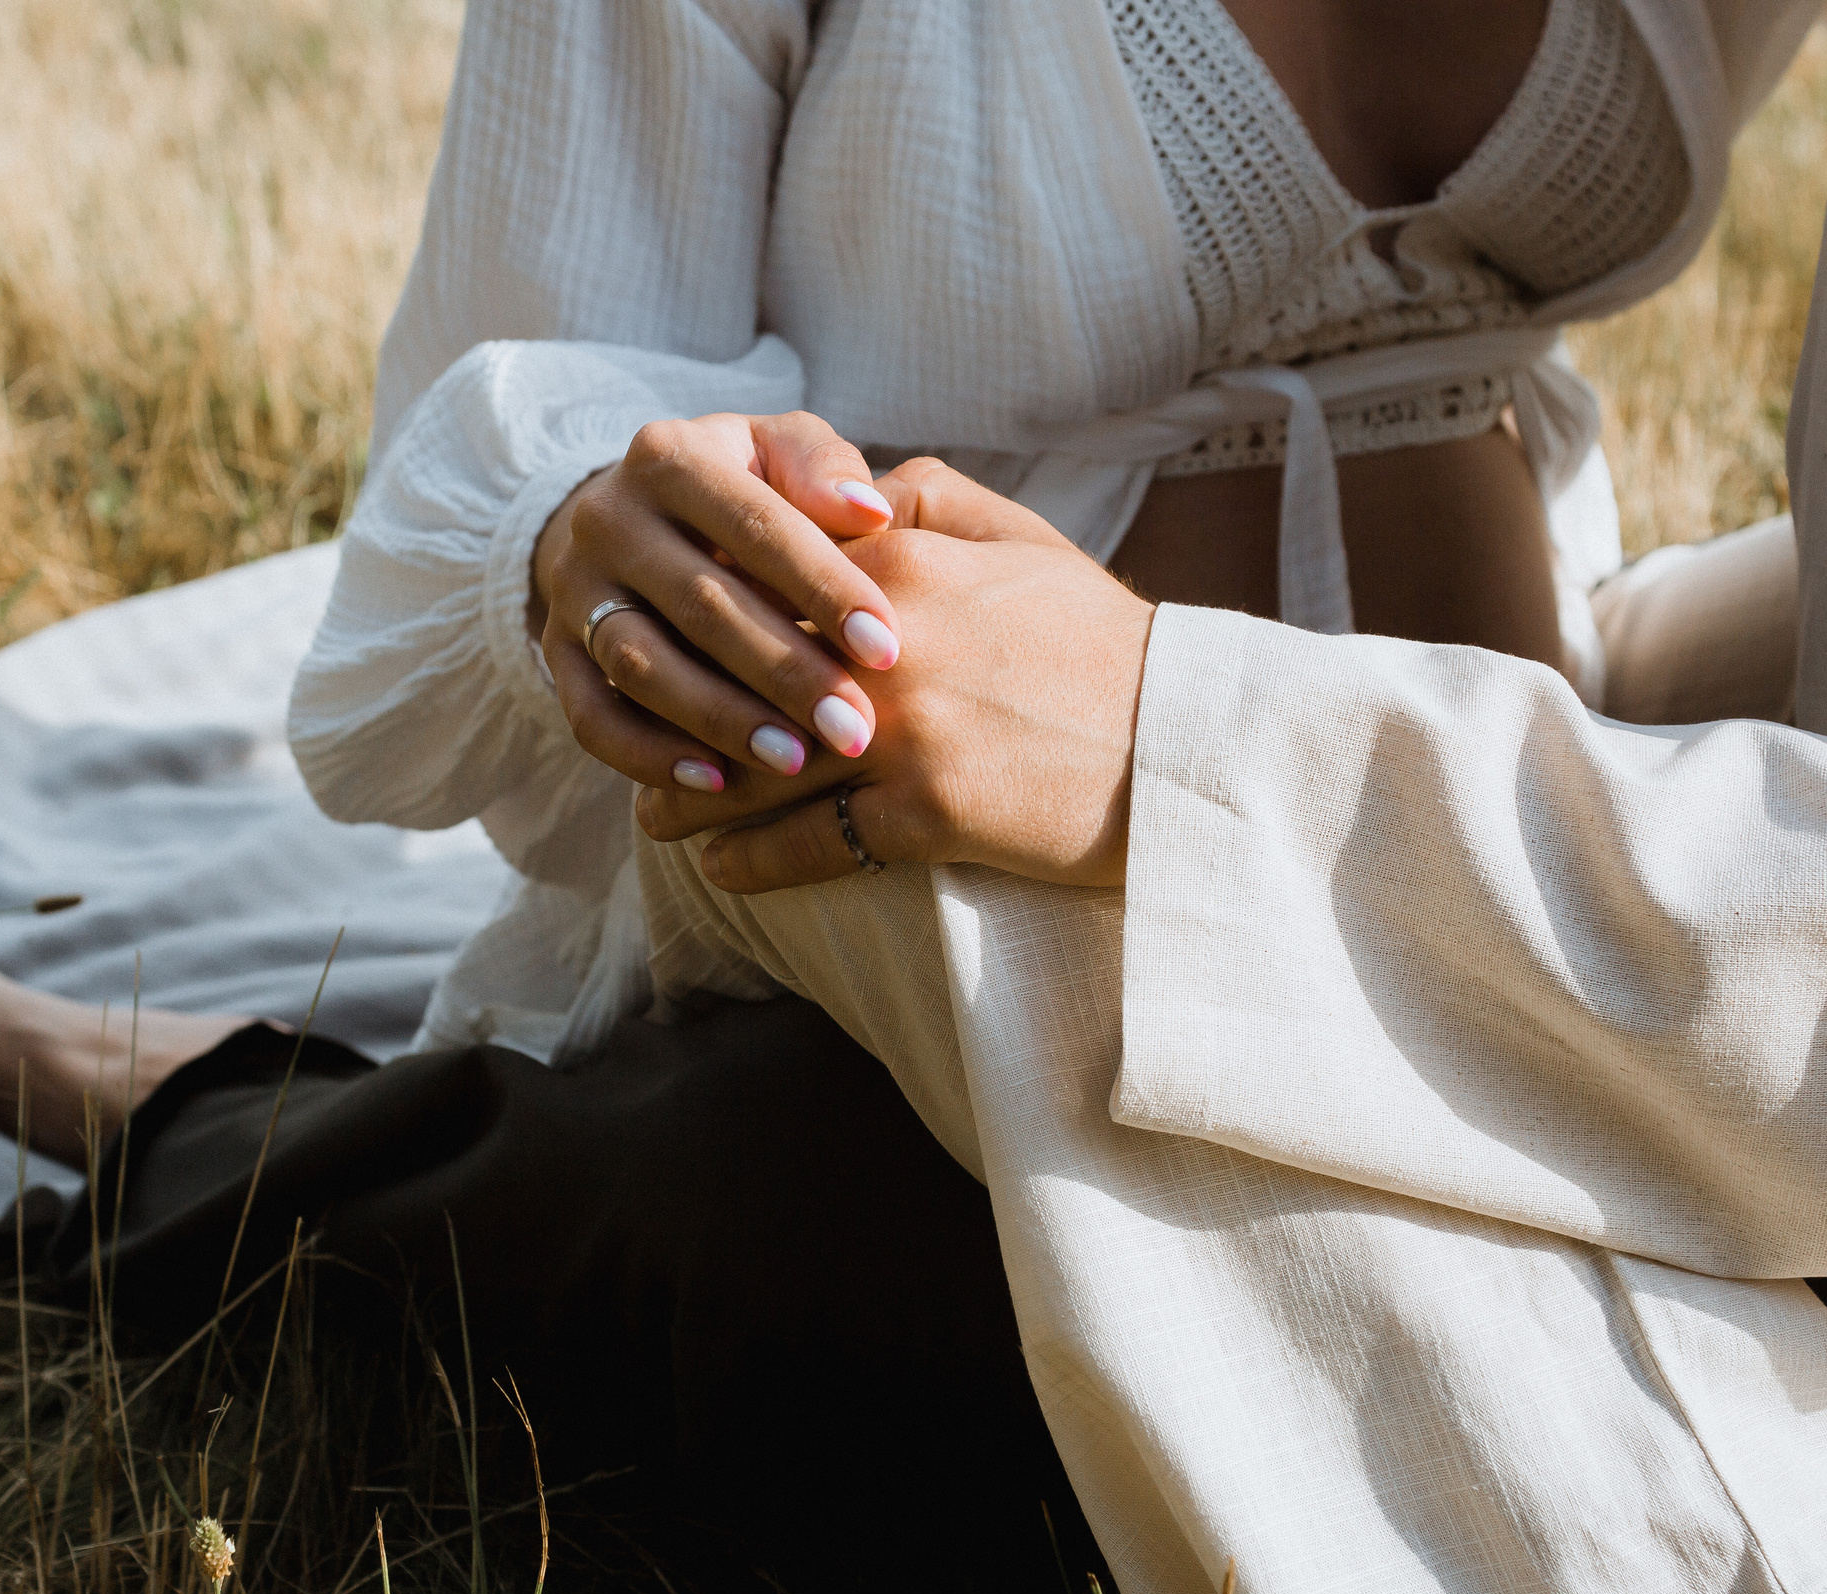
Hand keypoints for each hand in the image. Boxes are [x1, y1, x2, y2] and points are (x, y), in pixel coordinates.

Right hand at [532, 411, 905, 795]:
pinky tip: (716, 784)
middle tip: (854, 728)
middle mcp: (607, 518)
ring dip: (720, 719)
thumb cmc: (743, 488)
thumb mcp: (780, 452)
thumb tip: (871, 513)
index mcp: (668, 457)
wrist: (635, 518)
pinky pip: (592, 717)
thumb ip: (823, 468)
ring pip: (642, 664)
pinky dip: (648, 756)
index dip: (825, 589)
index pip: (755, 525)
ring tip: (794, 761)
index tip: (887, 650)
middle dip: (784, 671)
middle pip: (700, 603)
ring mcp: (574, 589)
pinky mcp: (557, 653)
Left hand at [634, 460, 1156, 891]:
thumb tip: (860, 488)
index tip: (663, 626)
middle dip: (680, 706)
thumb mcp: (1027, 542)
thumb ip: (932, 499)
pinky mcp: (926, 814)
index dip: (705, 605)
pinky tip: (722, 871)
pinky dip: (754, 862)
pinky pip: (810, 842)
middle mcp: (888, 644)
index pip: (766, 573)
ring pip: (758, 765)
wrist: (1189, 743)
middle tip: (636, 731)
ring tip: (657, 813)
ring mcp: (902, 733)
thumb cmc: (1107, 643)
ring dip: (696, 794)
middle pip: (742, 674)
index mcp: (906, 564)